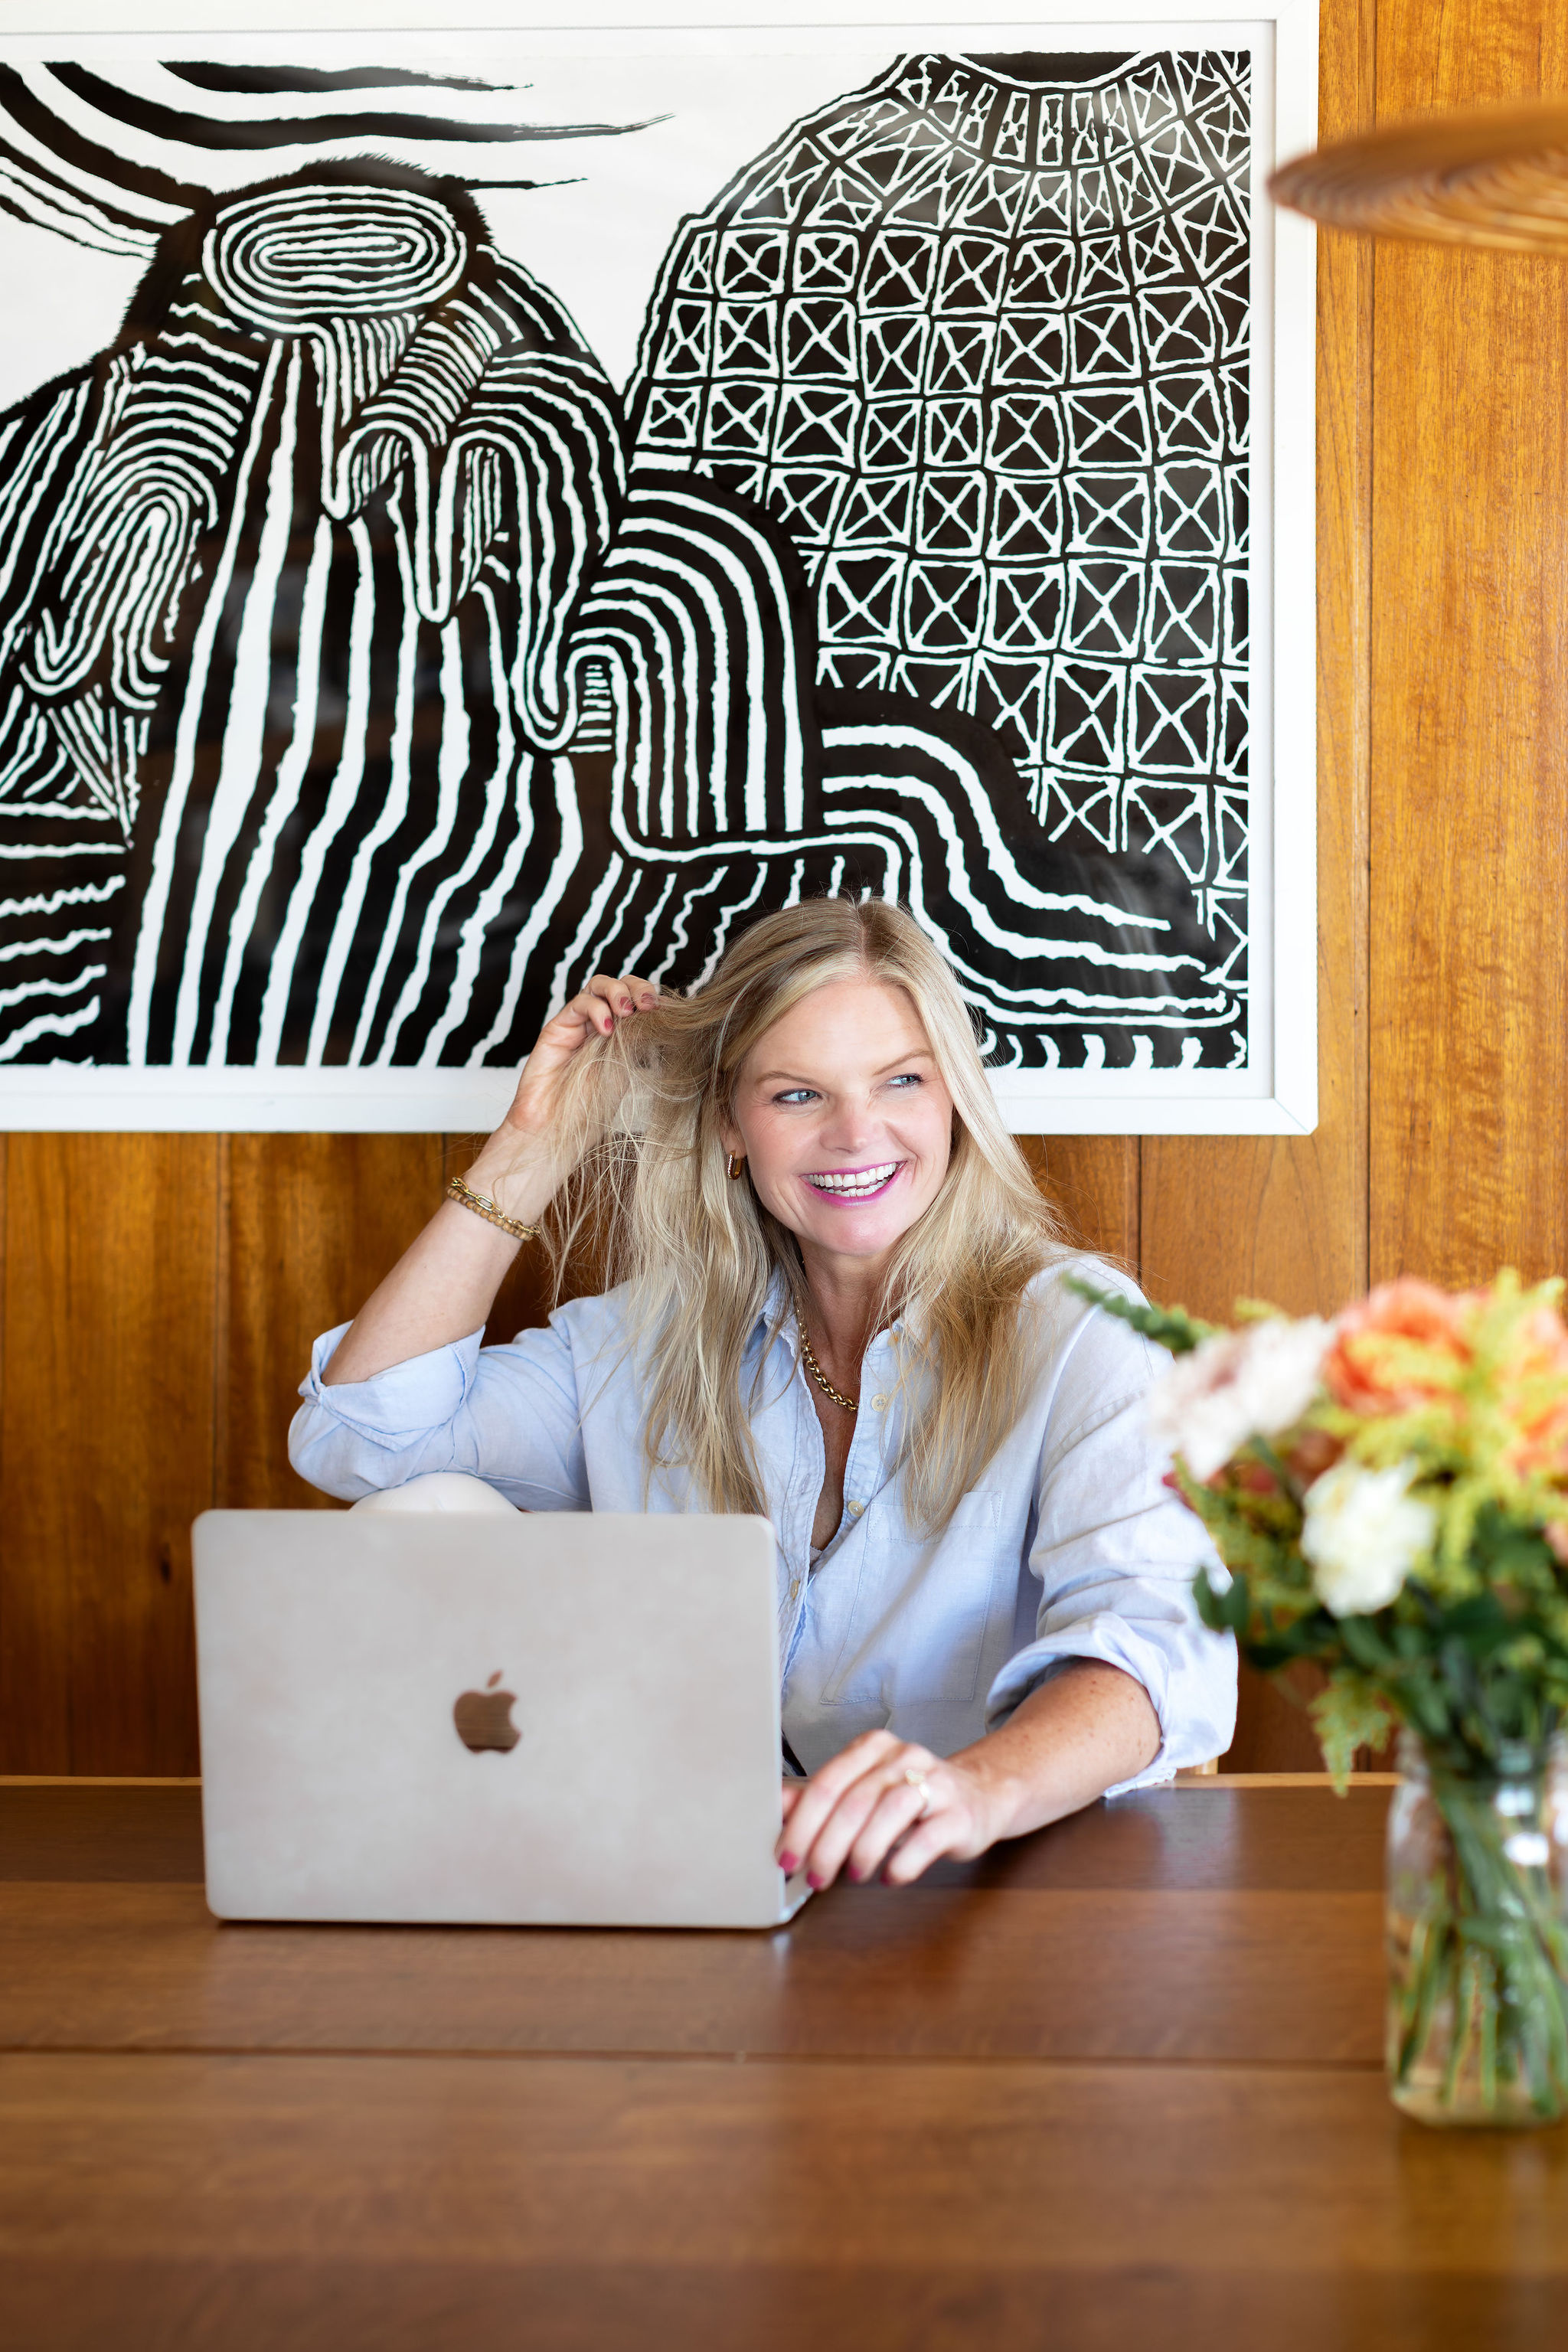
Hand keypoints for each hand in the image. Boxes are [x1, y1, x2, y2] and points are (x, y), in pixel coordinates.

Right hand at [461, 972, 658, 1213]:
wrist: (558, 1129)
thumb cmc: (592, 1109)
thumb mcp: (630, 1072)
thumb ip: (644, 1044)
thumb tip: (670, 1019)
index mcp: (622, 1035)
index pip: (638, 1001)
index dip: (654, 998)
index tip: (669, 1011)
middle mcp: (600, 1025)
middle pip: (621, 985)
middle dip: (638, 988)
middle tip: (649, 1005)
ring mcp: (579, 1024)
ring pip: (598, 985)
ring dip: (617, 990)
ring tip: (628, 1010)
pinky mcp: (558, 1027)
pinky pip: (579, 1003)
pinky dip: (597, 1009)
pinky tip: (606, 1029)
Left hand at [776, 1729, 999, 1889]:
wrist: (981, 1795)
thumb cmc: (913, 1797)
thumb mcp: (865, 1791)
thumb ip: (822, 1798)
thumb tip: (777, 1807)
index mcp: (873, 1748)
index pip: (828, 1783)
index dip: (801, 1824)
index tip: (786, 1857)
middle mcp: (904, 1757)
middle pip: (854, 1800)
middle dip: (826, 1846)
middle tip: (814, 1877)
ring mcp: (936, 1783)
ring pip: (889, 1812)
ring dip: (863, 1851)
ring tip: (853, 1875)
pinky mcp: (959, 1814)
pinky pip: (927, 1838)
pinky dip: (902, 1862)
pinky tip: (889, 1875)